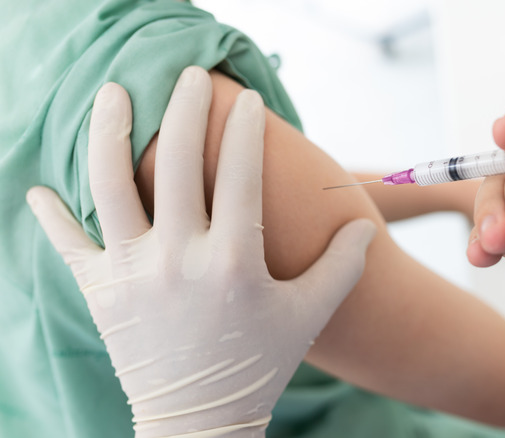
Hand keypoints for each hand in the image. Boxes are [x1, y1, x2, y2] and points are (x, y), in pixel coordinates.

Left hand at [26, 66, 375, 436]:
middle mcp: (179, 260)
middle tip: (188, 76)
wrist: (199, 421)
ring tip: (114, 94)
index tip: (245, 100)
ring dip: (110, 134)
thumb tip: (364, 227)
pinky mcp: (102, 294)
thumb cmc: (260, 364)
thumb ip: (342, 267)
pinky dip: (52, 216)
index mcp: (234, 262)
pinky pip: (69, 246)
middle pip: (177, 165)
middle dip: (185, 109)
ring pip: (111, 187)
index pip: (240, 176)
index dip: (245, 131)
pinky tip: (40, 190)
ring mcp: (134, 274)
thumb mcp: (309, 315)